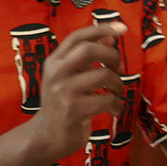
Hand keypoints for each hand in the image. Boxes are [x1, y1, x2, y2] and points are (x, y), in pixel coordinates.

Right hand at [22, 24, 126, 162]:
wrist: (45, 137)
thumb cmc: (61, 105)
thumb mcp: (67, 77)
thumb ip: (85, 59)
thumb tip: (110, 37)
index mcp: (54, 62)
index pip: (77, 37)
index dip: (102, 29)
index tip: (122, 28)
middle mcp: (56, 73)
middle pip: (89, 49)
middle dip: (112, 56)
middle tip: (118, 69)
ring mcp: (64, 91)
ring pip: (103, 75)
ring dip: (119, 84)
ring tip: (117, 93)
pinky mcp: (75, 110)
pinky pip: (107, 99)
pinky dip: (117, 105)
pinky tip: (114, 111)